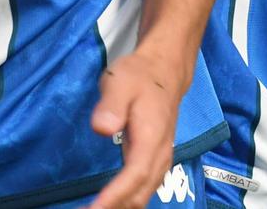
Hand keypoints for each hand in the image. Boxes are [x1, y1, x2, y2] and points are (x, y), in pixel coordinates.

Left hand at [86, 49, 189, 208]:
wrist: (165, 70)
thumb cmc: (140, 76)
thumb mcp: (121, 80)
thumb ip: (112, 104)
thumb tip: (101, 128)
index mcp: (152, 137)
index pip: (135, 174)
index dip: (115, 196)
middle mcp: (160, 155)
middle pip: (140, 194)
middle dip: (114, 208)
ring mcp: (161, 160)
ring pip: (143, 196)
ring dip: (120, 207)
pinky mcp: (156, 162)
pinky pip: (144, 190)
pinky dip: (126, 201)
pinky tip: (107, 204)